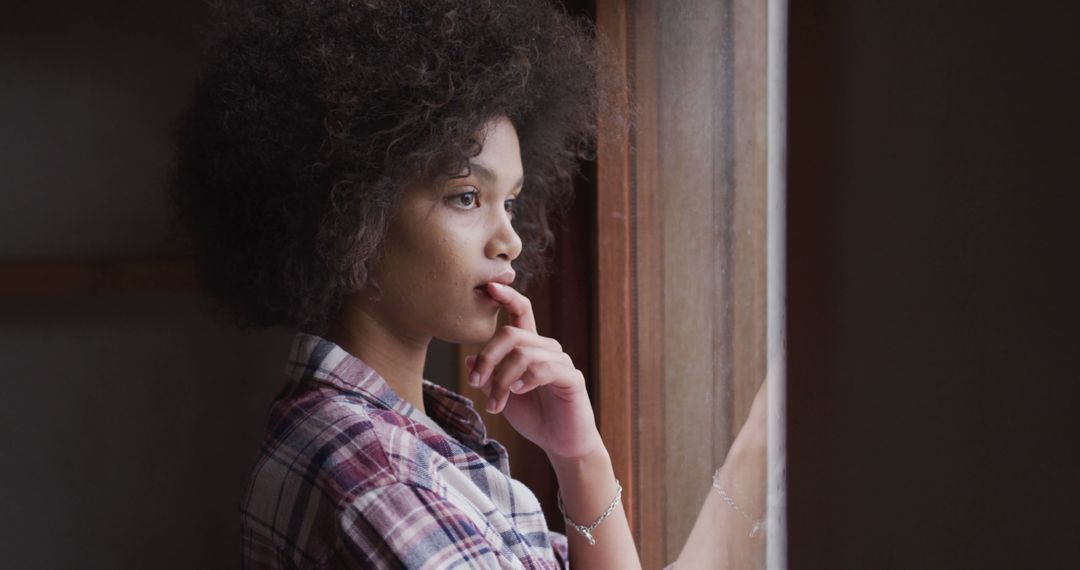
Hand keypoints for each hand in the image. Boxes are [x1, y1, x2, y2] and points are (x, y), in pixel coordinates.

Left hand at [465, 282, 602, 461]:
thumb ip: (488, 377)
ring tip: (495, 404)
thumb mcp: (501, 396)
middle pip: (512, 334)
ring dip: (501, 381)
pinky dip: (525, 379)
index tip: (488, 286)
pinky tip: (518, 392)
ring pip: (523, 354)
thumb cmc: (534, 417)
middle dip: (487, 358)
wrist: (561, 444)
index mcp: (530, 347)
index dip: (506, 296)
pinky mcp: (571, 378)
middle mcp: (547, 348)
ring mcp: (561, 361)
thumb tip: (470, 360)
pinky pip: (544, 368)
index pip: (520, 311)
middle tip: (475, 383)